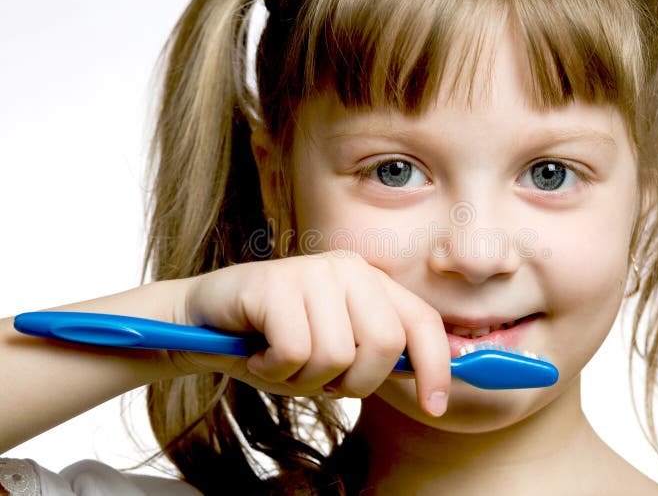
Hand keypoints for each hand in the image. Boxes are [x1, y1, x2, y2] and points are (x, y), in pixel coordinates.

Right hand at [170, 251, 450, 416]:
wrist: (204, 323)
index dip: (435, 366)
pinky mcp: (275, 283)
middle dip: (355, 381)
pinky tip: (259, 354)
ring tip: (281, 362)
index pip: (421, 322)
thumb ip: (377, 359)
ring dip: (304, 378)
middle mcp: (348, 269)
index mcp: (370, 282)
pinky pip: (295, 351)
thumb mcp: (334, 355)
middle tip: (320, 379)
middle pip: (384, 343)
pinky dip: (273, 370)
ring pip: (336, 354)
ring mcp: (312, 271)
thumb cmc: (273, 342)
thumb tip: (432, 382)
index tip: (434, 406)